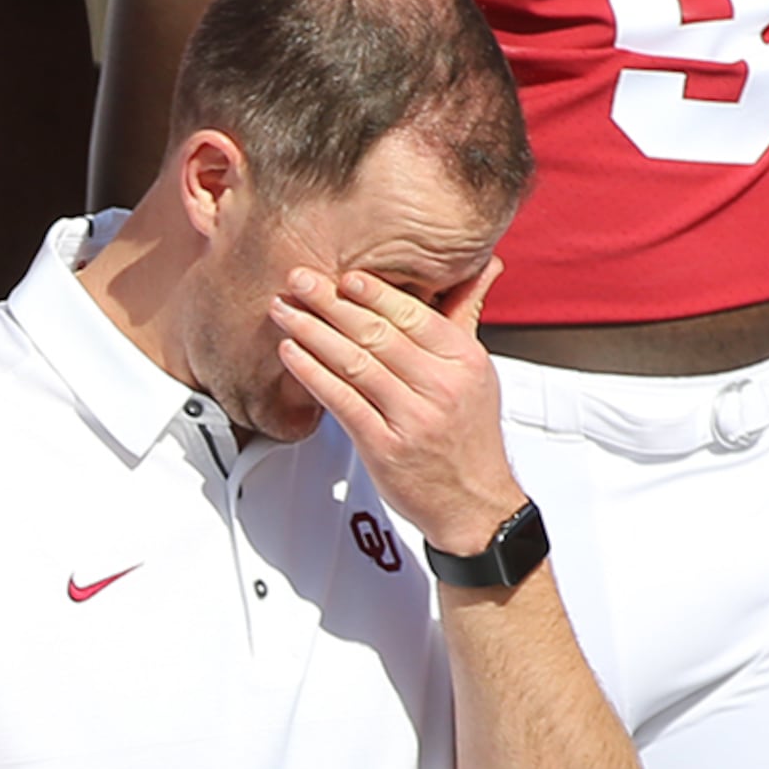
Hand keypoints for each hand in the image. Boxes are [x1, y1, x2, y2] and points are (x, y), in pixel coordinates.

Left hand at [266, 260, 525, 558]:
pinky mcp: (385, 448)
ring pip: (354, 363)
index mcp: (464, 359)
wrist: (474, 504)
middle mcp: (441, 385)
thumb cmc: (469, 437)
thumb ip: (466, 318)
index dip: (372, 293)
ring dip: (312, 333)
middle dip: (330, 303)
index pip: (412, 314)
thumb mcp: (478, 373)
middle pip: (376, 334)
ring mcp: (413, 418)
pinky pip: (342, 402)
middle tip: (299, 278)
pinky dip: (312, 375)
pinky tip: (291, 355)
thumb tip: (484, 265)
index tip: (343, 276)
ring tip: (284, 312)